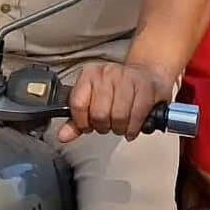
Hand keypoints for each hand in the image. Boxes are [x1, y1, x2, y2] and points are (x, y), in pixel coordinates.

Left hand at [56, 63, 173, 142]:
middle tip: (107, 125)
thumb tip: (63, 136)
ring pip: (118, 116)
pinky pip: (136, 115)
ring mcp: (127, 77)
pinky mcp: (146, 86)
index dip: (82, 122)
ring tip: (120, 125)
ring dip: (119, 128)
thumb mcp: (93, 101)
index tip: (88, 126)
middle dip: (103, 127)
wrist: (146, 76)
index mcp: (89, 74)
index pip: (78, 104)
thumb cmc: (117, 91)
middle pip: (99, 113)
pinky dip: (133, 128)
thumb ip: (76, 120)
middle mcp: (106, 72)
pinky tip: (131, 128)